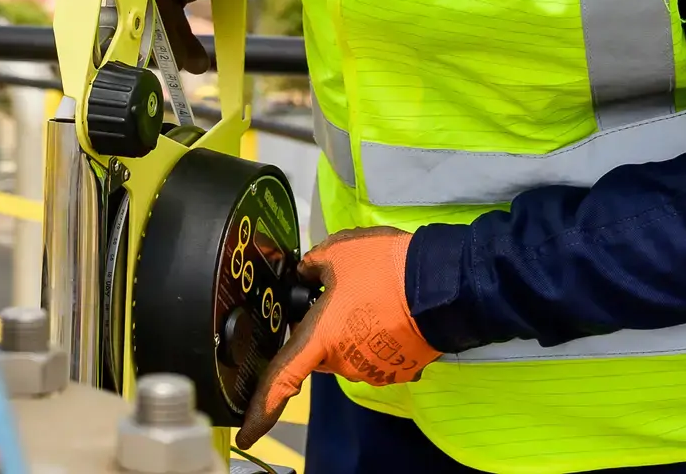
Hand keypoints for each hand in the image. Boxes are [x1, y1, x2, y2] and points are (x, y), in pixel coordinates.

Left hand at [236, 227, 440, 448]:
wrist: (441, 282)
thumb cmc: (383, 268)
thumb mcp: (337, 252)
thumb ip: (312, 265)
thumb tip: (306, 271)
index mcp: (321, 339)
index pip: (282, 379)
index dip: (260, 408)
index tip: (244, 432)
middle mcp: (345, 363)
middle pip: (319, 354)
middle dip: (321, 332)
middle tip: (335, 297)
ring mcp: (375, 370)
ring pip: (349, 352)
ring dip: (352, 331)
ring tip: (370, 296)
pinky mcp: (401, 369)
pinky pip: (378, 354)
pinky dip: (377, 336)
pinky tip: (388, 309)